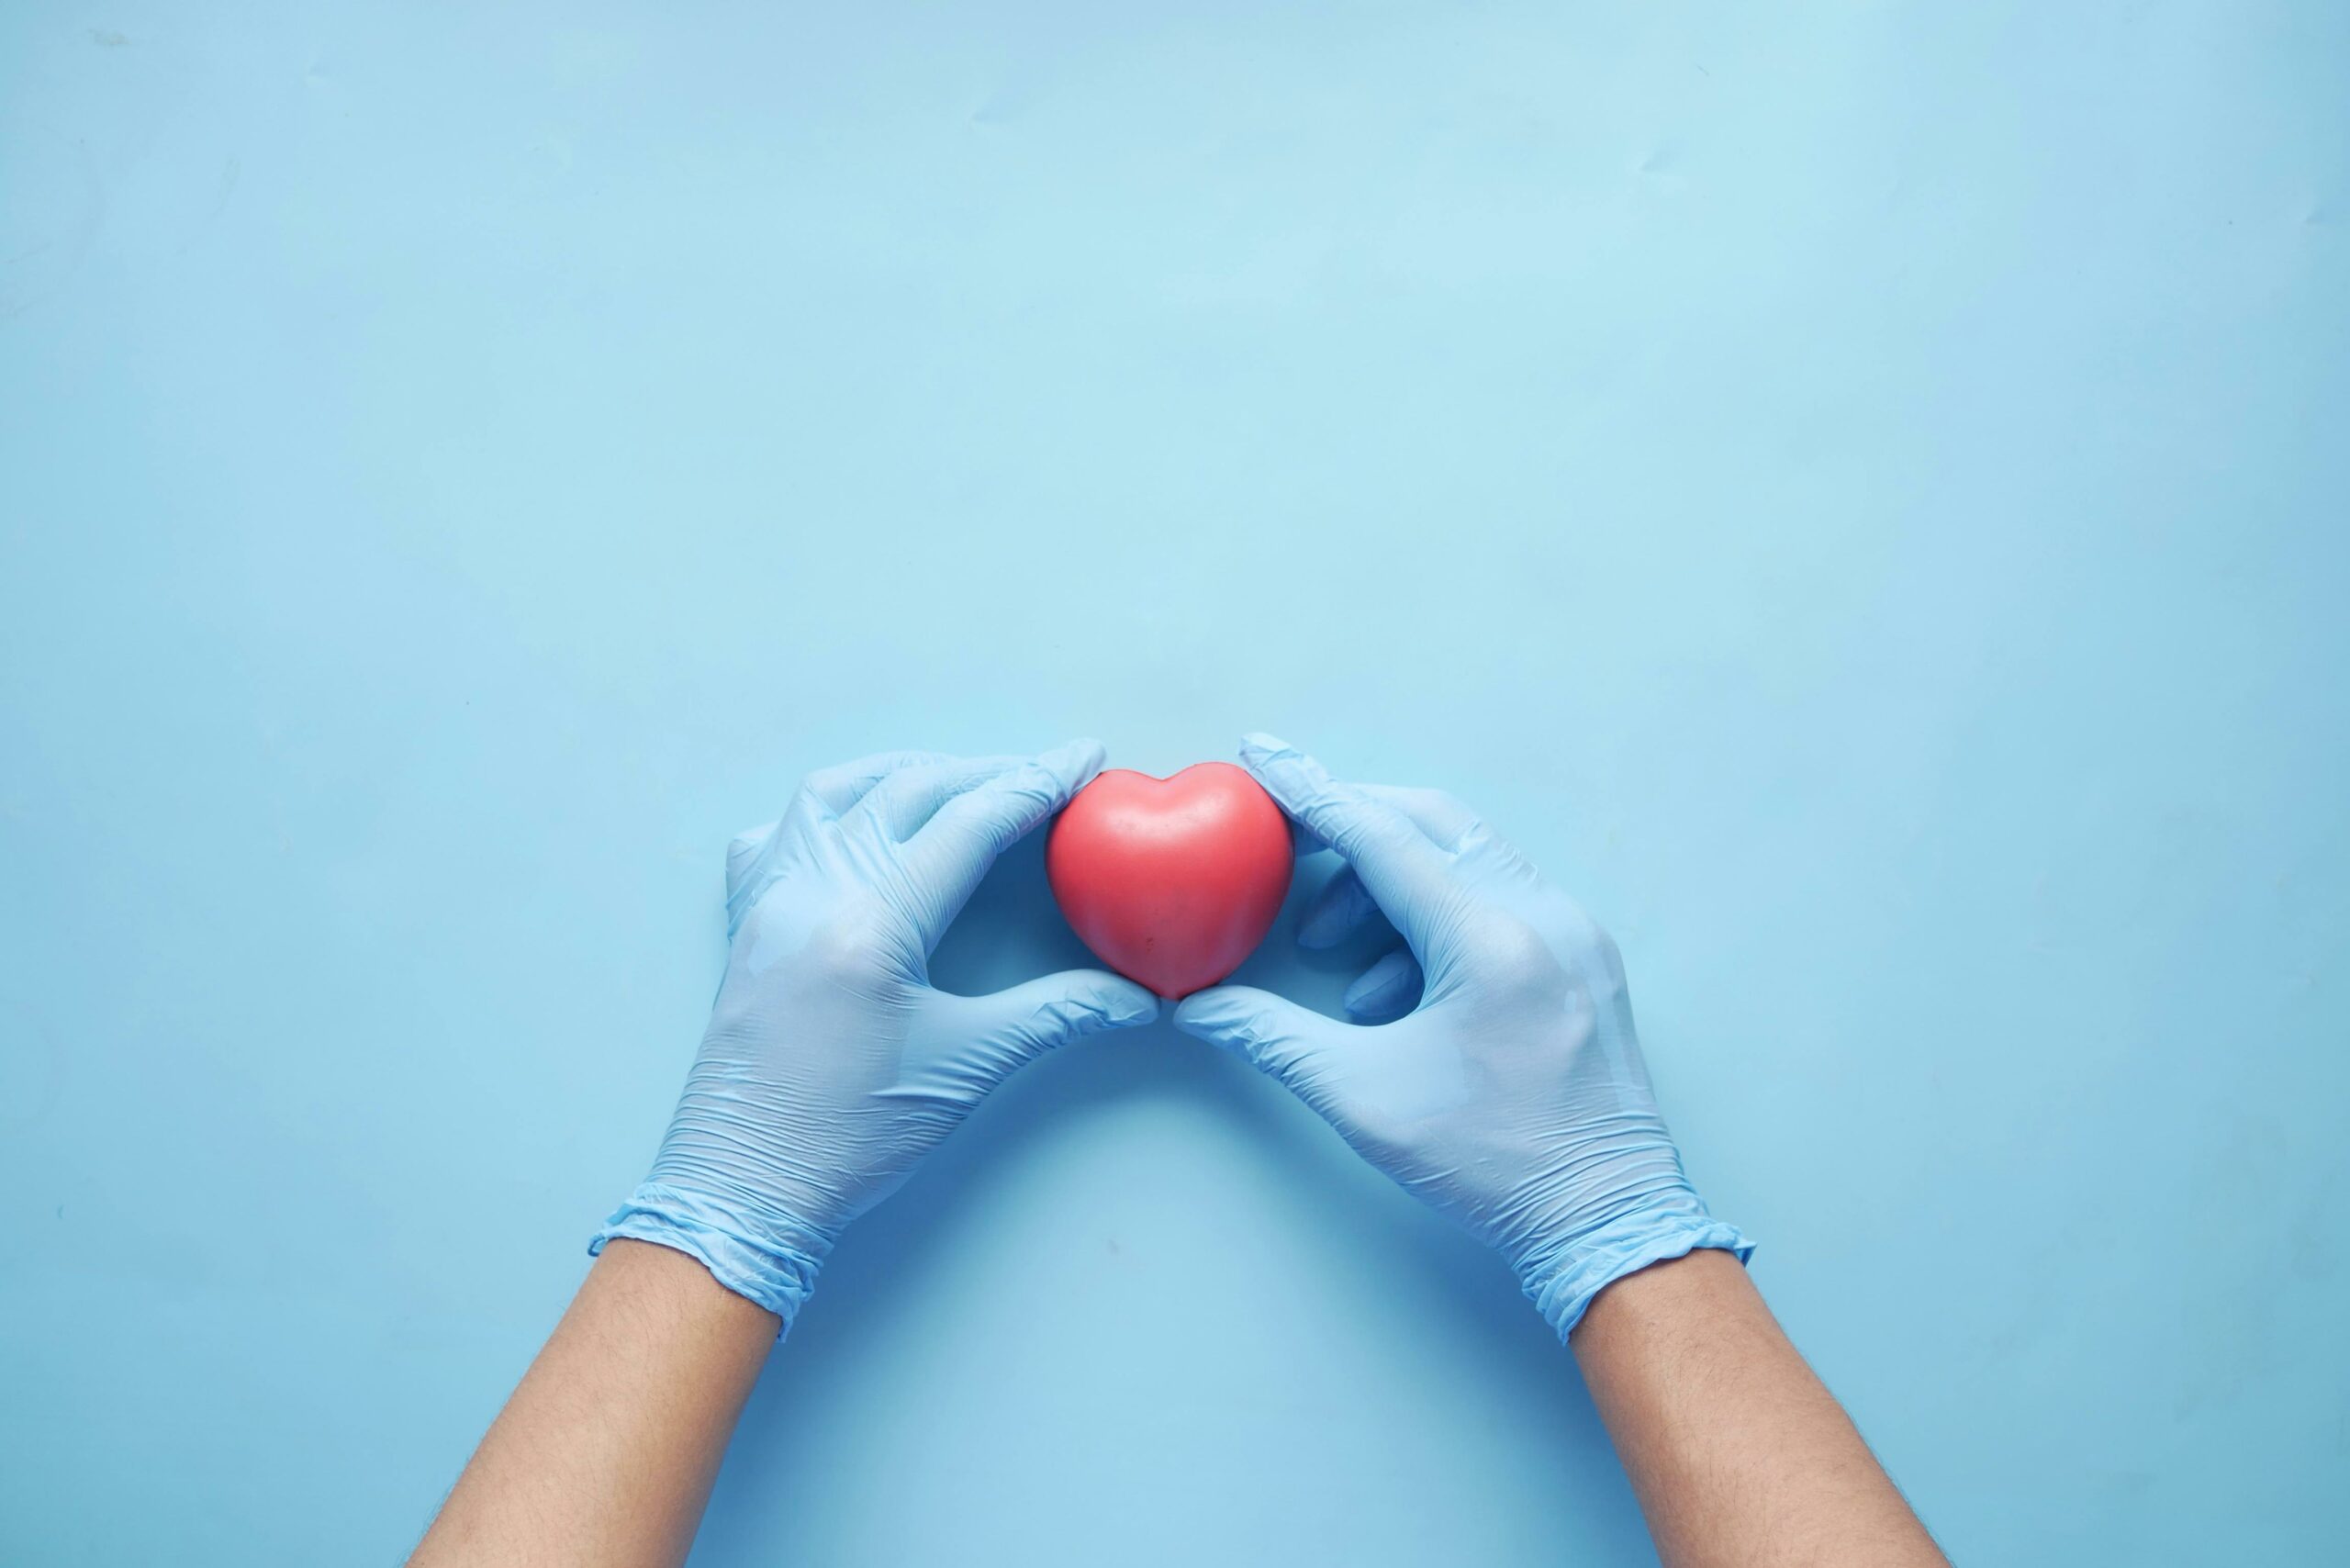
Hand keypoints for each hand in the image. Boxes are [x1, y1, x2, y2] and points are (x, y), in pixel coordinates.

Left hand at [594, 743, 1159, 1331]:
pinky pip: (776, 836)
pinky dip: (825, 811)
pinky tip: (855, 823)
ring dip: (904, 773)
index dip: (1037, 784)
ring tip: (960, 777)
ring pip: (834, 794)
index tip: (1084, 759)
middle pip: (908, 792)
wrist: (739, 1192)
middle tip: (1044, 771)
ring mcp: (768, 905)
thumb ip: (1053, 1016)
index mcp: (869, 926)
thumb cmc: (846, 1140)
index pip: (968, 824)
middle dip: (985, 771)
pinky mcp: (744, 928)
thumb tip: (1132, 998)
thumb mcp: (965, 1070)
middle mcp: (810, 895)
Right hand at [1174, 734, 1748, 1336]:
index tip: (1262, 757)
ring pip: (1469, 860)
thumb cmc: (1493, 1166)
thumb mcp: (1363, 1099)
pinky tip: (1398, 991)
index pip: (1382, 836)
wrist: (1606, 1221)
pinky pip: (1503, 899)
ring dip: (1392, 889)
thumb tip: (1199, 1007)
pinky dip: (1440, 919)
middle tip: (1287, 854)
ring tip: (1337, 961)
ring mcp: (1575, 935)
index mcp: (1491, 942)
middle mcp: (1544, 918)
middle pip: (1431, 824)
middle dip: (1351, 833)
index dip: (1311, 794)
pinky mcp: (1586, 960)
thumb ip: (1273, 1037)